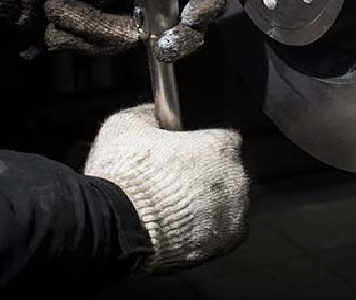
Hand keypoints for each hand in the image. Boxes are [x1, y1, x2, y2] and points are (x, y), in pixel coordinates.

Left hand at [0, 0, 229, 58]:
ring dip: (89, 26)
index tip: (189, 19)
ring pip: (129, 39)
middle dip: (134, 25)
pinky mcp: (89, 29)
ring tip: (58, 5)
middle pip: (171, 22)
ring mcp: (113, 7)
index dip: (205, 5)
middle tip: (135, 31)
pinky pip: (99, 46)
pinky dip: (72, 35)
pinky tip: (50, 18)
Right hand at [84, 104, 248, 272]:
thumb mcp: (126, 126)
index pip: (224, 140)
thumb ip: (148, 115)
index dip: (202, 147)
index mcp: (219, 146)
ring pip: (228, 204)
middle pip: (228, 173)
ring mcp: (234, 212)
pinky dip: (208, 231)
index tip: (184, 155)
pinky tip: (184, 229)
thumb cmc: (124, 175)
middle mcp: (235, 178)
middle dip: (207, 178)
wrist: (119, 228)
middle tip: (175, 186)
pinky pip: (224, 233)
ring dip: (209, 206)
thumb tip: (153, 113)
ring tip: (175, 211)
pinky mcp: (226, 242)